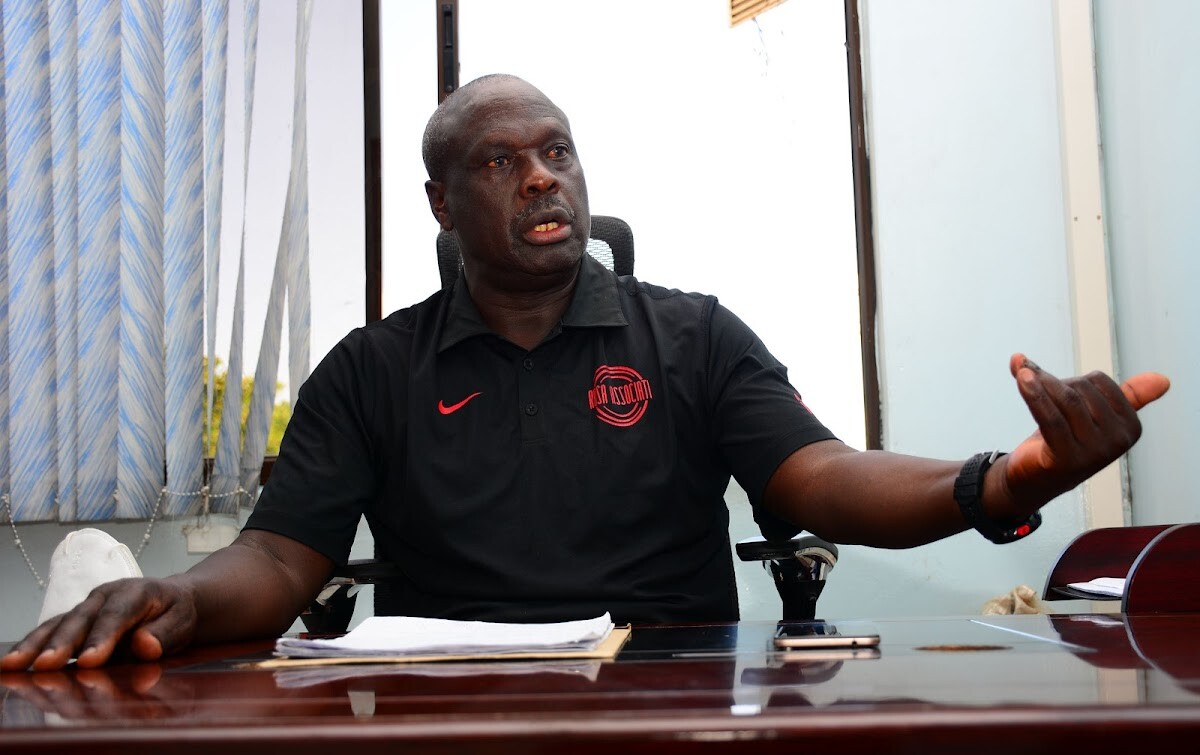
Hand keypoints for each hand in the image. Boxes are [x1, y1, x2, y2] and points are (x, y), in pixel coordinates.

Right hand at [0, 577, 197, 671]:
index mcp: (136, 592)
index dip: (103, 638)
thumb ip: (164, 634)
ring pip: (60, 624)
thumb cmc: (175, 614)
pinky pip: (51, 631)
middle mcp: (106, 595)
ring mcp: (87, 606)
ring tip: (14, 666)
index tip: (91, 661)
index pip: (118, 616)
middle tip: (46, 666)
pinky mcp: (76, 619)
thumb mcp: (181, 622)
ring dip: (36, 645)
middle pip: (82, 619)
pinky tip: (13, 664)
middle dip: (63, 643)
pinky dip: (32, 646)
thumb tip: (144, 646)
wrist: (171, 600)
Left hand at [999, 353, 1169, 508]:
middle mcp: (1117, 441)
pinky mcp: (1067, 459)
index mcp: (1130, 427)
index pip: (1099, 381)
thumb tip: (1163, 380)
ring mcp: (1094, 453)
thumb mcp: (1091, 418)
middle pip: (1080, 390)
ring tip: (1021, 372)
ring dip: (1037, 382)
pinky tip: (1021, 377)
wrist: (1031, 479)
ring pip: (1065, 400)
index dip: (1072, 379)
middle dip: (1053, 383)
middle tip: (1034, 390)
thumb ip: (1120, 396)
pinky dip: (1033, 394)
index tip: (1056, 388)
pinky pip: (1050, 417)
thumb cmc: (1061, 442)